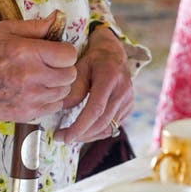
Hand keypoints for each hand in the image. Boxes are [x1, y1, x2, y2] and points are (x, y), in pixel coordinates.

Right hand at [0, 17, 77, 126]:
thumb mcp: (7, 31)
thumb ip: (36, 25)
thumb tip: (58, 18)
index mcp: (29, 53)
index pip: (69, 55)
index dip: (64, 52)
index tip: (55, 52)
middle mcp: (32, 77)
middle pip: (70, 74)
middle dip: (63, 68)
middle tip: (49, 66)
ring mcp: (31, 98)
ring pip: (64, 91)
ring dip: (57, 84)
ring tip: (42, 78)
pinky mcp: (28, 114)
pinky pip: (55, 106)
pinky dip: (50, 99)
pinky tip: (36, 92)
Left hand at [54, 25, 135, 145]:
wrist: (113, 53)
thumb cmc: (93, 59)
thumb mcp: (79, 66)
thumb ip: (74, 87)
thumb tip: (64, 109)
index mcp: (110, 78)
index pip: (96, 109)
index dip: (80, 126)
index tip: (64, 136)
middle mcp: (123, 90)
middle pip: (103, 122)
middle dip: (81, 135)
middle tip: (62, 138)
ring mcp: (128, 100)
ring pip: (108, 128)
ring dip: (89, 136)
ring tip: (71, 135)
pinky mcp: (128, 106)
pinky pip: (113, 126)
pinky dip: (98, 132)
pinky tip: (85, 130)